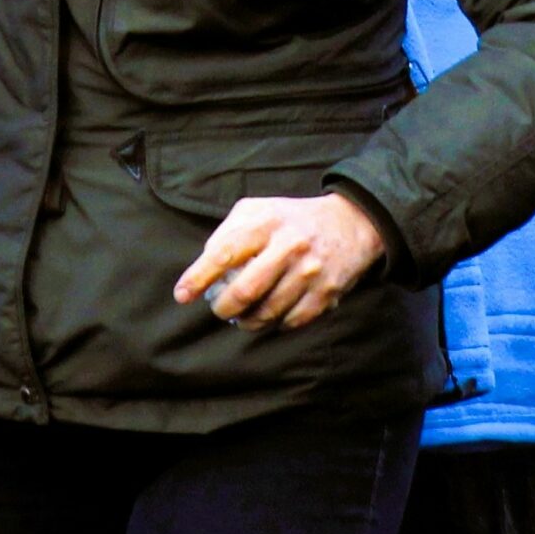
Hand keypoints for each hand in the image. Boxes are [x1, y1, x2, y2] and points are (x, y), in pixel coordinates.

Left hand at [173, 191, 389, 332]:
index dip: (198, 277)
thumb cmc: (292, 219)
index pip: (224, 253)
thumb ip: (228, 231)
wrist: (352, 222)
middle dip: (223, 307)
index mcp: (267, 222)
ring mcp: (310, 271)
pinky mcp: (327, 292)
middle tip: (218, 308)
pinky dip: (275, 324)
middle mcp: (289, 246)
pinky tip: (271, 315)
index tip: (182, 295)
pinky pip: (291, 321)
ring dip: (248, 320)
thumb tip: (204, 264)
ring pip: (267, 312)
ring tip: (242, 315)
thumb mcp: (259, 209)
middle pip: (245, 291)